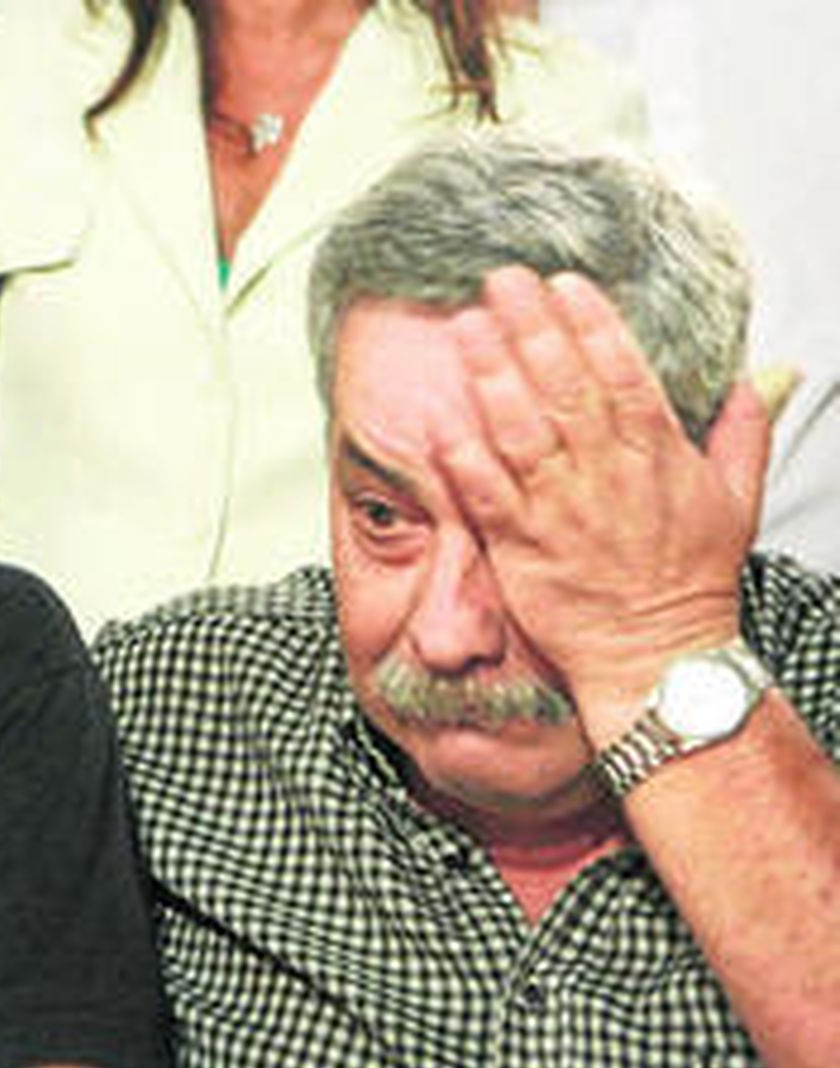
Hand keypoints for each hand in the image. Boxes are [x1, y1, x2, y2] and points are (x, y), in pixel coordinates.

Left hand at [432, 267, 770, 744]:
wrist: (656, 655)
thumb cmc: (691, 579)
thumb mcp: (738, 499)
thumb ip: (744, 431)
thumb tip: (762, 375)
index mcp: (657, 454)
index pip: (622, 372)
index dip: (591, 323)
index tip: (563, 281)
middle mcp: (604, 474)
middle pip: (563, 386)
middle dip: (530, 328)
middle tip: (500, 280)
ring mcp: (558, 509)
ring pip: (519, 430)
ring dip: (490, 375)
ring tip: (464, 327)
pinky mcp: (520, 546)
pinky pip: (484, 494)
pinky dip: (460, 457)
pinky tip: (437, 418)